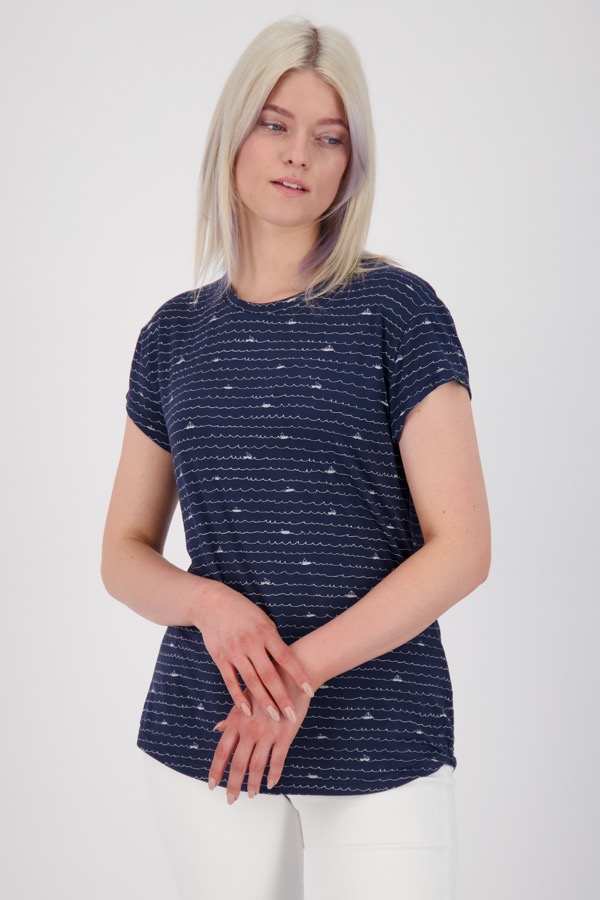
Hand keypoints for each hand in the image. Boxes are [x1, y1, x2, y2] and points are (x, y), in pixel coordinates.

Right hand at [197, 583, 313, 720]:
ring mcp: (235, 651)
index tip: (309, 691)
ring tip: (275, 717)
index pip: (286, 658)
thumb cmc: (243, 612)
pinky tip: (248, 710)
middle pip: (270, 675)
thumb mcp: (263, 620)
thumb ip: (273, 641)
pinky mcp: (220, 658)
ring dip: (264, 701)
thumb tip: (287, 662)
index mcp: (266, 632)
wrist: (212, 604)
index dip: (298, 676)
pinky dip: (239, 697)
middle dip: (282, 697)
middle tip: (292, 715)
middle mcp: (251, 643)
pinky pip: (231, 681)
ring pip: (252, 681)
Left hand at [208, 666, 311, 803]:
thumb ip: (231, 718)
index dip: (216, 770)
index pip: (222, 751)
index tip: (211, 785)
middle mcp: (249, 729)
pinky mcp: (285, 734)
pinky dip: (274, 774)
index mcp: (237, 720)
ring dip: (253, 783)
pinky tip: (270, 783)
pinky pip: (277, 760)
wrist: (290, 674)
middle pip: (238, 763)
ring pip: (257, 765)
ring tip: (251, 794)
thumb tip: (217, 729)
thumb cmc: (266, 685)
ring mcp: (267, 733)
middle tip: (230, 799)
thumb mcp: (243, 698)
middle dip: (233, 784)